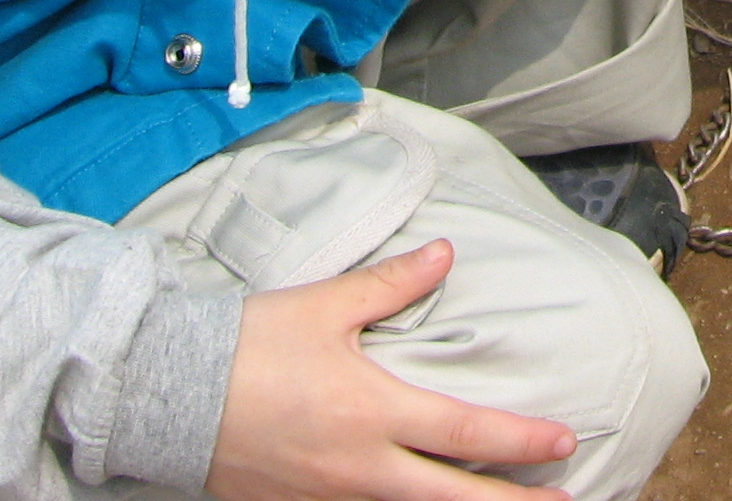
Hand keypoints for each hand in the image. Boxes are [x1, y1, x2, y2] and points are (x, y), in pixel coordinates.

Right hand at [207, 241, 576, 500]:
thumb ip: (392, 285)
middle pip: (453, 498)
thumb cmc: (248, 346)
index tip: (564, 442)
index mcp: (373, 413)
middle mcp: (360, 467)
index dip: (521, 442)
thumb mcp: (326, 305)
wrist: (166, 393)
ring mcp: (330, 497)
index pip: (467, 435)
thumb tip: (445, 255)